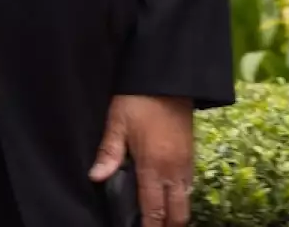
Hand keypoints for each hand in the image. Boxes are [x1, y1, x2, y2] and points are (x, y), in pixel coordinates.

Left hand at [90, 94, 193, 226]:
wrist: (169, 76)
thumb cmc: (139, 98)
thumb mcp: (118, 121)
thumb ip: (108, 152)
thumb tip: (96, 178)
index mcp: (153, 166)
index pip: (154, 209)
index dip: (149, 226)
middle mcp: (173, 169)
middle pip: (177, 213)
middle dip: (166, 225)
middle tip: (152, 226)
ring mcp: (186, 162)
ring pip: (186, 200)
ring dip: (175, 212)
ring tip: (161, 216)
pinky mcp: (192, 153)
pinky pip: (190, 184)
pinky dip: (182, 196)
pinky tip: (170, 194)